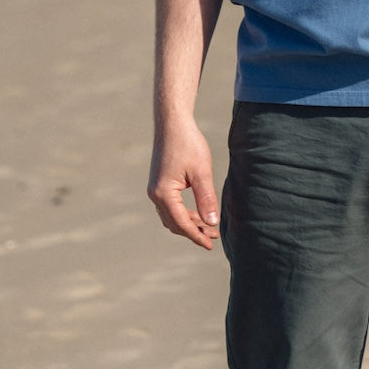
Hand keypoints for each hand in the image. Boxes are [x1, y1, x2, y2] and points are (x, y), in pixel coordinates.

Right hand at [147, 119, 219, 249]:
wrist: (173, 123)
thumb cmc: (188, 144)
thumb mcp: (201, 172)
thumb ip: (206, 199)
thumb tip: (212, 222)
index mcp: (163, 194)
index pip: (182, 223)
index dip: (197, 236)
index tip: (211, 245)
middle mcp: (155, 194)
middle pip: (174, 223)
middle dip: (194, 232)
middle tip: (213, 237)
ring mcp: (155, 189)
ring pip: (172, 216)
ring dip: (189, 223)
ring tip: (209, 227)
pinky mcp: (159, 183)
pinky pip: (171, 206)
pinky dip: (184, 213)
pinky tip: (199, 213)